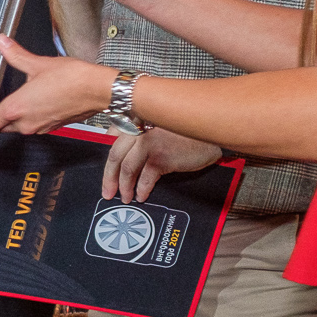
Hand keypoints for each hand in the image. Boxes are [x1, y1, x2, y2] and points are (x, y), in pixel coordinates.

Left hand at [0, 37, 115, 136]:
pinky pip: (32, 125)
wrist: (99, 90)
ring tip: (9, 101)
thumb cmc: (73, 79)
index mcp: (17, 109)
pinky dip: (26, 117)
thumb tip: (3, 43)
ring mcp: (40, 127)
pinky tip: (31, 102)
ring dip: (9, 119)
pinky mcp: (52, 126)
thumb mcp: (38, 64)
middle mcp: (26, 123)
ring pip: (16, 128)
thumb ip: (16, 55)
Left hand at [103, 129, 221, 202]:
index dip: (107, 160)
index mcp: (136, 119)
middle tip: (107, 191)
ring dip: (124, 187)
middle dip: (109, 177)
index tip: (106, 173)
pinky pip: (145, 178)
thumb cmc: (187, 131)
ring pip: (127, 169)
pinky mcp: (161, 157)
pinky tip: (141, 195)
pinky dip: (141, 189)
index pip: (111, 140)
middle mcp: (139, 129)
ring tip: (125, 197)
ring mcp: (149, 142)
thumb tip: (123, 155)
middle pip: (115, 156)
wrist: (210, 134)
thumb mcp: (159, 125)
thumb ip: (139, 133)